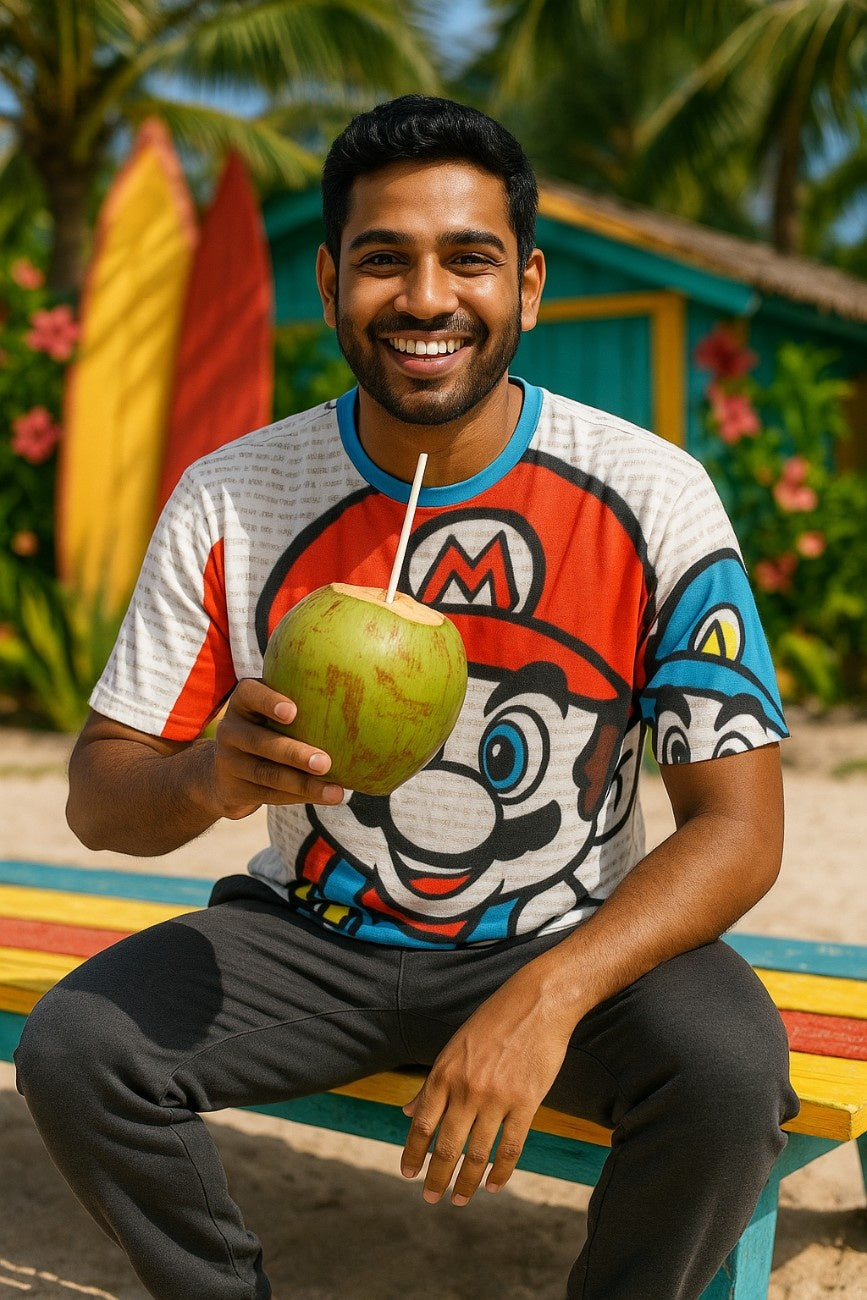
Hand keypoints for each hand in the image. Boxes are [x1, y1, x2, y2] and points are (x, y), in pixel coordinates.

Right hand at [209, 678, 344, 818]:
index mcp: (243, 702)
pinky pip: (270, 795)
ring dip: (304, 785)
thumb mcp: (272, 711)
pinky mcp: (234, 789)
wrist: (224, 773)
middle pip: (261, 742)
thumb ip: (304, 701)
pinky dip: (300, 797)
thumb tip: (365, 696)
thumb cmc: (268, 729)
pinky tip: (326, 797)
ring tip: (335, 792)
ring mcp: (229, 762)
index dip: (270, 702)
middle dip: (294, 754)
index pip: (250, 694)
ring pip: (268, 774)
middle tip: (325, 763)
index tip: (292, 712)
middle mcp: (230, 729)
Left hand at [400, 968, 575, 1205]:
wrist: (537, 1002)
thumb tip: (409, 1110)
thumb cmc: (493, 1021)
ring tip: (460, 1199)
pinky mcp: (526, 1102)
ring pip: (478, 1154)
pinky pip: (511, 1147)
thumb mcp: (454, 1047)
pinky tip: (494, 1186)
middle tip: (430, 1198)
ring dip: (467, 1182)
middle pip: (447, 1146)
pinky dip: (501, 1172)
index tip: (408, 1174)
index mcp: (444, 1073)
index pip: (422, 1124)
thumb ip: (433, 1082)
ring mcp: (497, 1098)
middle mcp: (466, 1089)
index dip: (413, 1153)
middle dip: (436, 1177)